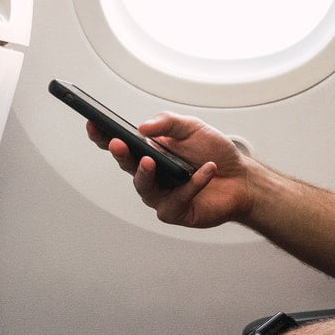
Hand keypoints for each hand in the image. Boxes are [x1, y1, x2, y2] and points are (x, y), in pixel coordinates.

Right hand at [87, 112, 255, 228]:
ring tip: (151, 160)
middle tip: (118, 143)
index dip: (103, 136)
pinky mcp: (176, 211)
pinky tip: (206, 170)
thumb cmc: (213, 152)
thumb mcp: (192, 127)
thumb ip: (168, 123)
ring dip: (146, 174)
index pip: (120, 145)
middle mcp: (150, 174)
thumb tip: (142, 127)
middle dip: (120, 154)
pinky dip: (193, 183)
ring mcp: (161, 195)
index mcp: (149, 152)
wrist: (241, 178)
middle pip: (127, 166)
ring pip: (144, 187)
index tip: (93, 123)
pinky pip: (179, 198)